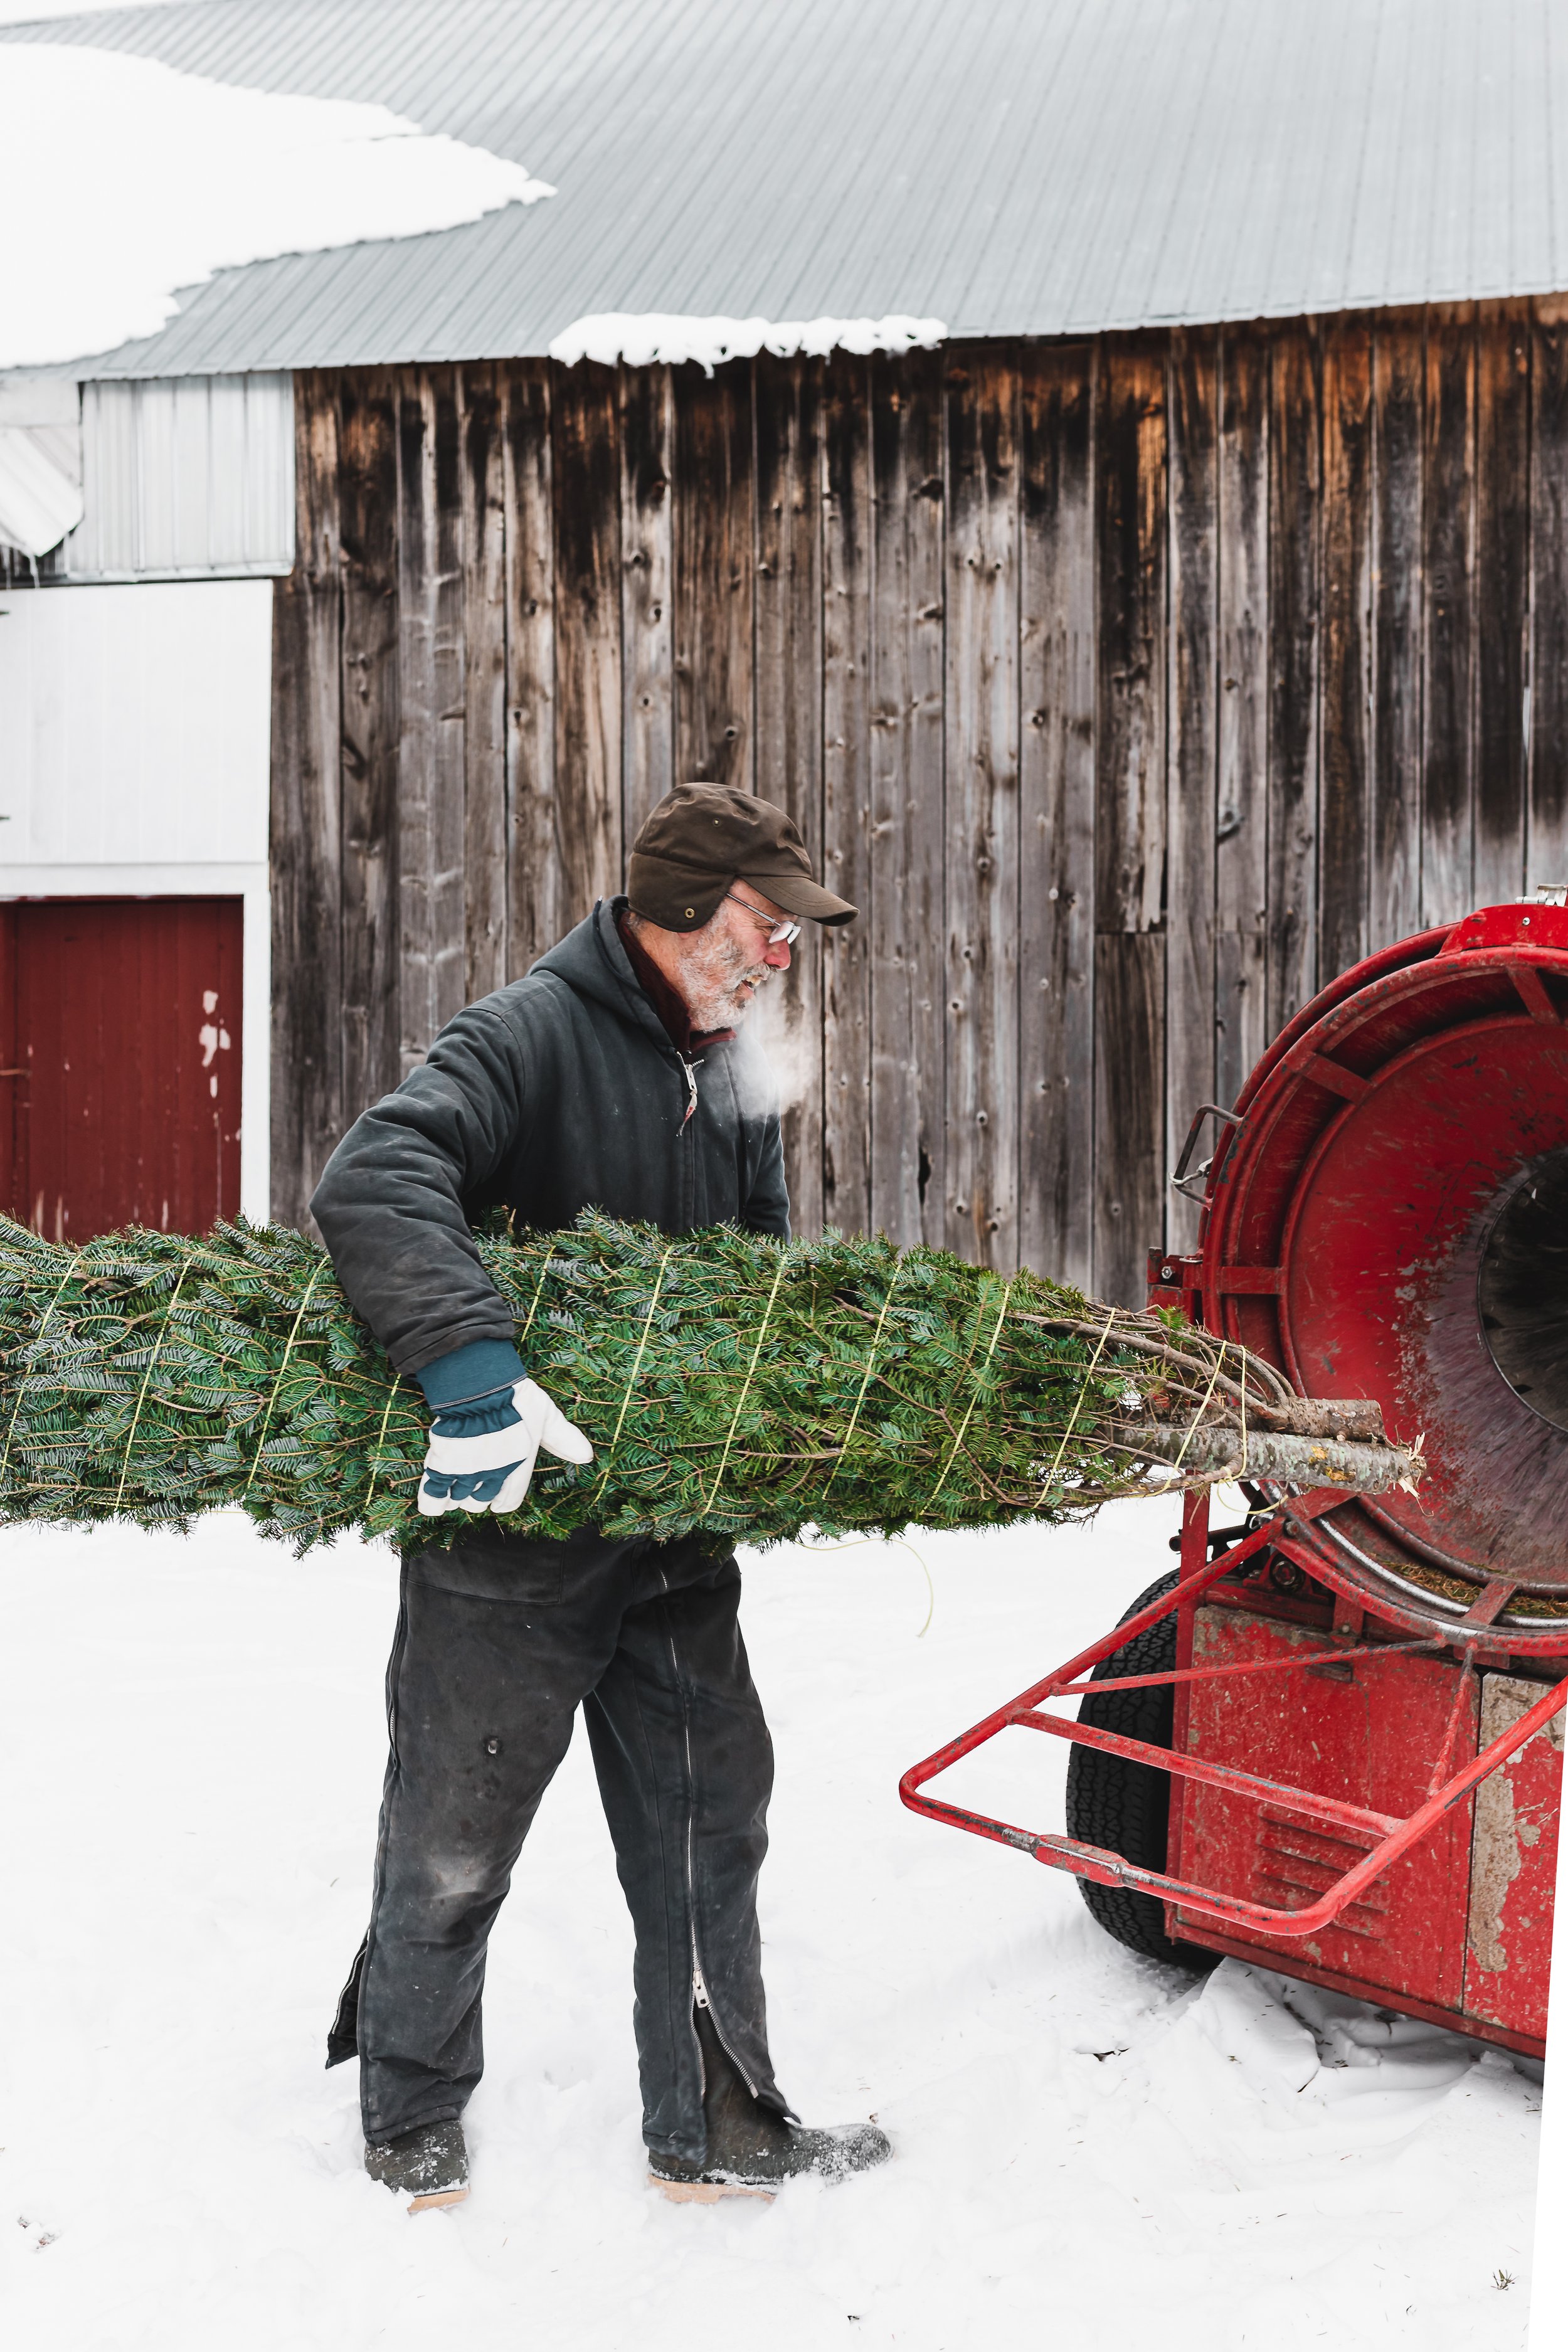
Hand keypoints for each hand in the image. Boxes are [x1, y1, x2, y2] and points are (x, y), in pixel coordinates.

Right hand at [417, 1377, 593, 1516]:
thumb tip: (587, 1457)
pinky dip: (432, 1503)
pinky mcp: (441, 1464)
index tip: (495, 1493)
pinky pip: (432, 1497)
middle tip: (473, 1475)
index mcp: (518, 1466)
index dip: (501, 1499)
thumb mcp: (546, 1416)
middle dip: (477, 1493)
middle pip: (480, 1502)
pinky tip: (434, 1502)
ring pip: (459, 1500)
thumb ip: (564, 1439)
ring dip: (456, 1493)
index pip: (509, 1501)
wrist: (479, 1381)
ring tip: (454, 1478)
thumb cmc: (515, 1396)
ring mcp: (466, 1472)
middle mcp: (493, 1476)